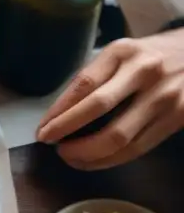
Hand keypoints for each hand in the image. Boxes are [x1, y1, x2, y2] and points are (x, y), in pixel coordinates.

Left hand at [35, 30, 183, 168]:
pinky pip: (138, 147)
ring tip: (69, 156)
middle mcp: (144, 70)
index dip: (58, 112)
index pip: (83, 84)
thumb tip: (60, 114)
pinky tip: (94, 160)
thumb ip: (96, 77)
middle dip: (67, 130)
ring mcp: (164, 95)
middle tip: (50, 144)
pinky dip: (110, 159)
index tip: (42, 129)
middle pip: (98, 107)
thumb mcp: (123, 53)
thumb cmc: (151, 56)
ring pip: (118, 136)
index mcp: (123, 51)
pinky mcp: (179, 117)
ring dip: (87, 153)